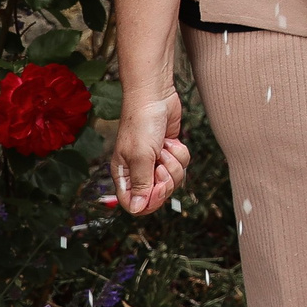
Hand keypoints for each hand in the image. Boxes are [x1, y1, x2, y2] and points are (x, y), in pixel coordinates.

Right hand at [110, 87, 189, 215]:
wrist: (155, 97)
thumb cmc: (141, 124)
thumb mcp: (140, 157)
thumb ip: (141, 184)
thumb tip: (137, 209)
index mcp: (124, 176)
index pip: (135, 204)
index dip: (150, 201)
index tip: (157, 186)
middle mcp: (139, 171)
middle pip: (158, 194)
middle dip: (166, 179)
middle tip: (161, 163)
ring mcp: (155, 162)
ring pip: (173, 179)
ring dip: (174, 163)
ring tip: (164, 149)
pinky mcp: (170, 152)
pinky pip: (182, 164)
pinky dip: (180, 153)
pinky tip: (171, 142)